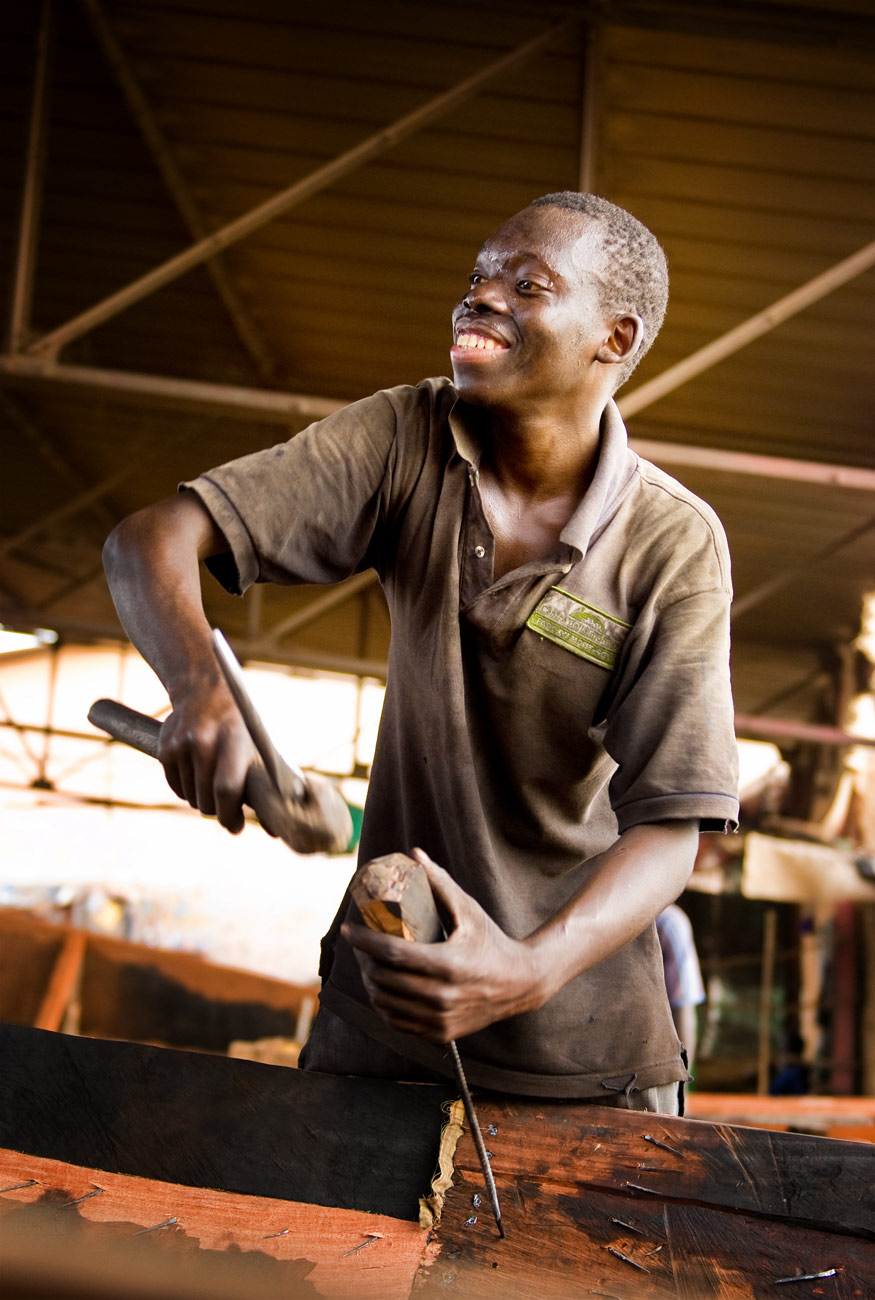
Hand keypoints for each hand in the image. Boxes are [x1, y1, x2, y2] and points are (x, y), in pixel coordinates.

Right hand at [157, 676, 256, 832]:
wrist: (207, 689)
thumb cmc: (244, 727)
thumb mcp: (263, 747)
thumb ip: (270, 787)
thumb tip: (276, 832)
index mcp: (235, 740)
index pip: (226, 789)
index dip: (231, 815)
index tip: (237, 826)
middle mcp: (205, 740)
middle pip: (206, 800)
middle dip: (219, 812)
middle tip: (230, 810)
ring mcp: (182, 743)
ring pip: (191, 797)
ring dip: (204, 800)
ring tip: (217, 786)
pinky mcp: (166, 747)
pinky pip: (177, 787)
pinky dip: (188, 790)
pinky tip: (201, 776)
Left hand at [342, 848, 546, 1042]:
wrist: (521, 982)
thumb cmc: (492, 941)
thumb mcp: (469, 910)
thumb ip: (440, 883)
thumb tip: (415, 854)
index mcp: (447, 964)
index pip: (392, 953)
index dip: (365, 941)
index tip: (349, 929)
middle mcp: (441, 995)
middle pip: (384, 979)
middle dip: (363, 960)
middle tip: (358, 946)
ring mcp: (440, 1018)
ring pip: (385, 1004)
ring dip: (370, 984)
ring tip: (367, 966)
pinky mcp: (440, 1032)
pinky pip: (399, 1023)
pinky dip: (384, 1007)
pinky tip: (381, 990)